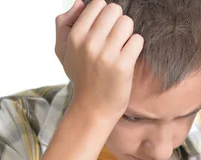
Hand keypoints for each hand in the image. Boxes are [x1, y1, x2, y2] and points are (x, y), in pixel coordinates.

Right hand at [56, 0, 143, 118]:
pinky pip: (137, 40)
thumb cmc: (81, 77)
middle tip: (115, 38)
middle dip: (117, 22)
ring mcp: (106, 54)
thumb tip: (80, 2)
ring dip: (127, 33)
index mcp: (75, 36)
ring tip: (121, 47)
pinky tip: (127, 57)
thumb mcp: (63, 51)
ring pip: (127, 23)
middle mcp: (89, 43)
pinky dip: (135, 47)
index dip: (104, 14)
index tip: (104, 29)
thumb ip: (64, 24)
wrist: (93, 108)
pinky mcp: (123, 65)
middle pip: (115, 10)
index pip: (98, 4)